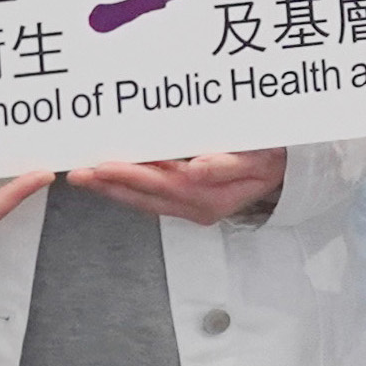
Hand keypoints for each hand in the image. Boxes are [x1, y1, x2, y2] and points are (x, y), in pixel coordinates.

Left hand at [69, 148, 285, 224]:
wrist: (288, 169)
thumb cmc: (274, 158)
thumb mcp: (260, 158)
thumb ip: (229, 164)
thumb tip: (198, 168)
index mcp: (212, 198)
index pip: (163, 186)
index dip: (131, 176)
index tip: (104, 166)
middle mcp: (197, 207)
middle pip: (145, 197)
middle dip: (109, 185)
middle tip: (77, 173)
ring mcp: (191, 206)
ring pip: (143, 200)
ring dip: (112, 188)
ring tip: (83, 177)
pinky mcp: (188, 200)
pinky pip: (151, 197)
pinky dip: (128, 188)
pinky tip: (111, 178)